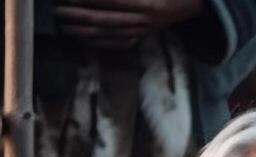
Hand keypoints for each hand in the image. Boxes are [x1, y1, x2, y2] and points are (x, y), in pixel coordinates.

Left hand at [56, 0, 203, 47]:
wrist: (189, 4)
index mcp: (147, 3)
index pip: (109, 0)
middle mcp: (144, 20)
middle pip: (103, 19)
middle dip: (77, 15)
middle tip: (58, 10)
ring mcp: (142, 31)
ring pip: (107, 34)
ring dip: (81, 30)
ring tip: (63, 24)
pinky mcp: (140, 38)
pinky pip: (115, 44)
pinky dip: (96, 42)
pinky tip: (80, 38)